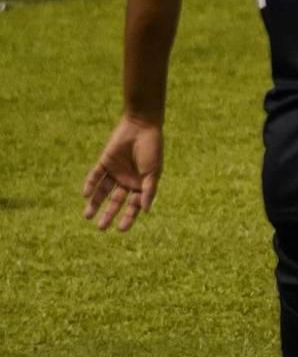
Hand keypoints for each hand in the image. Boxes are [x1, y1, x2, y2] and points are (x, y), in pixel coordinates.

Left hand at [82, 115, 162, 231]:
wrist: (142, 126)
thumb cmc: (152, 149)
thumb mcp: (153, 172)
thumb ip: (149, 190)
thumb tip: (145, 210)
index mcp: (141, 184)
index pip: (133, 205)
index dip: (128, 217)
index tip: (121, 229)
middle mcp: (127, 180)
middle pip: (115, 201)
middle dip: (108, 214)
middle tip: (101, 227)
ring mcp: (115, 172)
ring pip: (102, 192)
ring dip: (95, 203)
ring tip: (87, 216)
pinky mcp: (104, 162)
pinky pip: (95, 176)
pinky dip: (90, 185)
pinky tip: (86, 195)